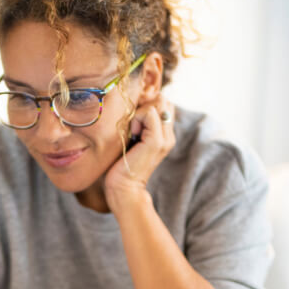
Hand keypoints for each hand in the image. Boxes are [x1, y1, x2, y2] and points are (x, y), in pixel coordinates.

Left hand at [104, 95, 175, 217]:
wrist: (123, 189)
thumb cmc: (120, 166)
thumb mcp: (130, 139)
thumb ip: (136, 123)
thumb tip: (132, 103)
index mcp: (164, 134)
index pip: (162, 102)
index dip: (145, 104)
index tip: (132, 121)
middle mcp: (168, 135)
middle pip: (163, 99)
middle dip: (144, 104)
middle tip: (131, 124)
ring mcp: (165, 138)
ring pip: (158, 102)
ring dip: (139, 111)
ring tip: (131, 131)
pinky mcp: (157, 141)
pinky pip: (149, 112)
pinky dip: (136, 118)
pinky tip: (131, 134)